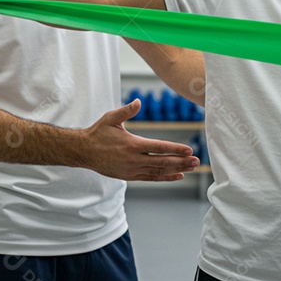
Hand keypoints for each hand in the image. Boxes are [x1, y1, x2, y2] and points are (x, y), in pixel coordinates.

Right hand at [79, 100, 199, 181]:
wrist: (84, 152)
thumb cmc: (98, 132)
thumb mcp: (111, 118)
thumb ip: (126, 111)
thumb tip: (139, 102)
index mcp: (132, 144)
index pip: (159, 147)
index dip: (175, 149)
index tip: (189, 150)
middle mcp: (134, 159)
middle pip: (162, 161)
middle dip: (181, 161)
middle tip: (197, 161)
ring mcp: (132, 170)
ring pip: (159, 171)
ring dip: (176, 169)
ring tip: (191, 168)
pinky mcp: (129, 176)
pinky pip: (151, 178)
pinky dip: (165, 177)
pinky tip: (177, 176)